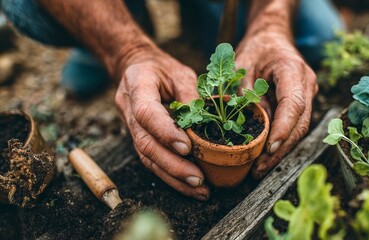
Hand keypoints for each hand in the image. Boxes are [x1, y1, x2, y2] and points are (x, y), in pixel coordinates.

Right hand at [115, 47, 209, 199]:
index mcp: (137, 84)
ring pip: (146, 157)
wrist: (136, 68)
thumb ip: (191, 94)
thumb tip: (205, 123)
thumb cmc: (162, 69)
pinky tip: (189, 186)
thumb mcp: (180, 72)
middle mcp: (128, 109)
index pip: (146, 113)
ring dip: (173, 176)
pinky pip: (150, 160)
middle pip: (145, 143)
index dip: (165, 132)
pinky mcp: (137, 138)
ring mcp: (129, 126)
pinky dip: (170, 175)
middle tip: (198, 178)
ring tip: (199, 189)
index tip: (187, 147)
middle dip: (172, 164)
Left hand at [235, 32, 317, 178]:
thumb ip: (245, 93)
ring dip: (281, 151)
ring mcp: (307, 94)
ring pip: (298, 129)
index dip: (283, 129)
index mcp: (292, 69)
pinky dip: (281, 142)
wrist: (271, 39)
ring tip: (259, 169)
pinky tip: (265, 157)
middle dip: (280, 150)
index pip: (293, 104)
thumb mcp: (240, 65)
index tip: (269, 149)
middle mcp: (306, 84)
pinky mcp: (301, 103)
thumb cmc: (255, 49)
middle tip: (258, 170)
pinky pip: (293, 126)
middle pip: (299, 123)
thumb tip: (249, 125)